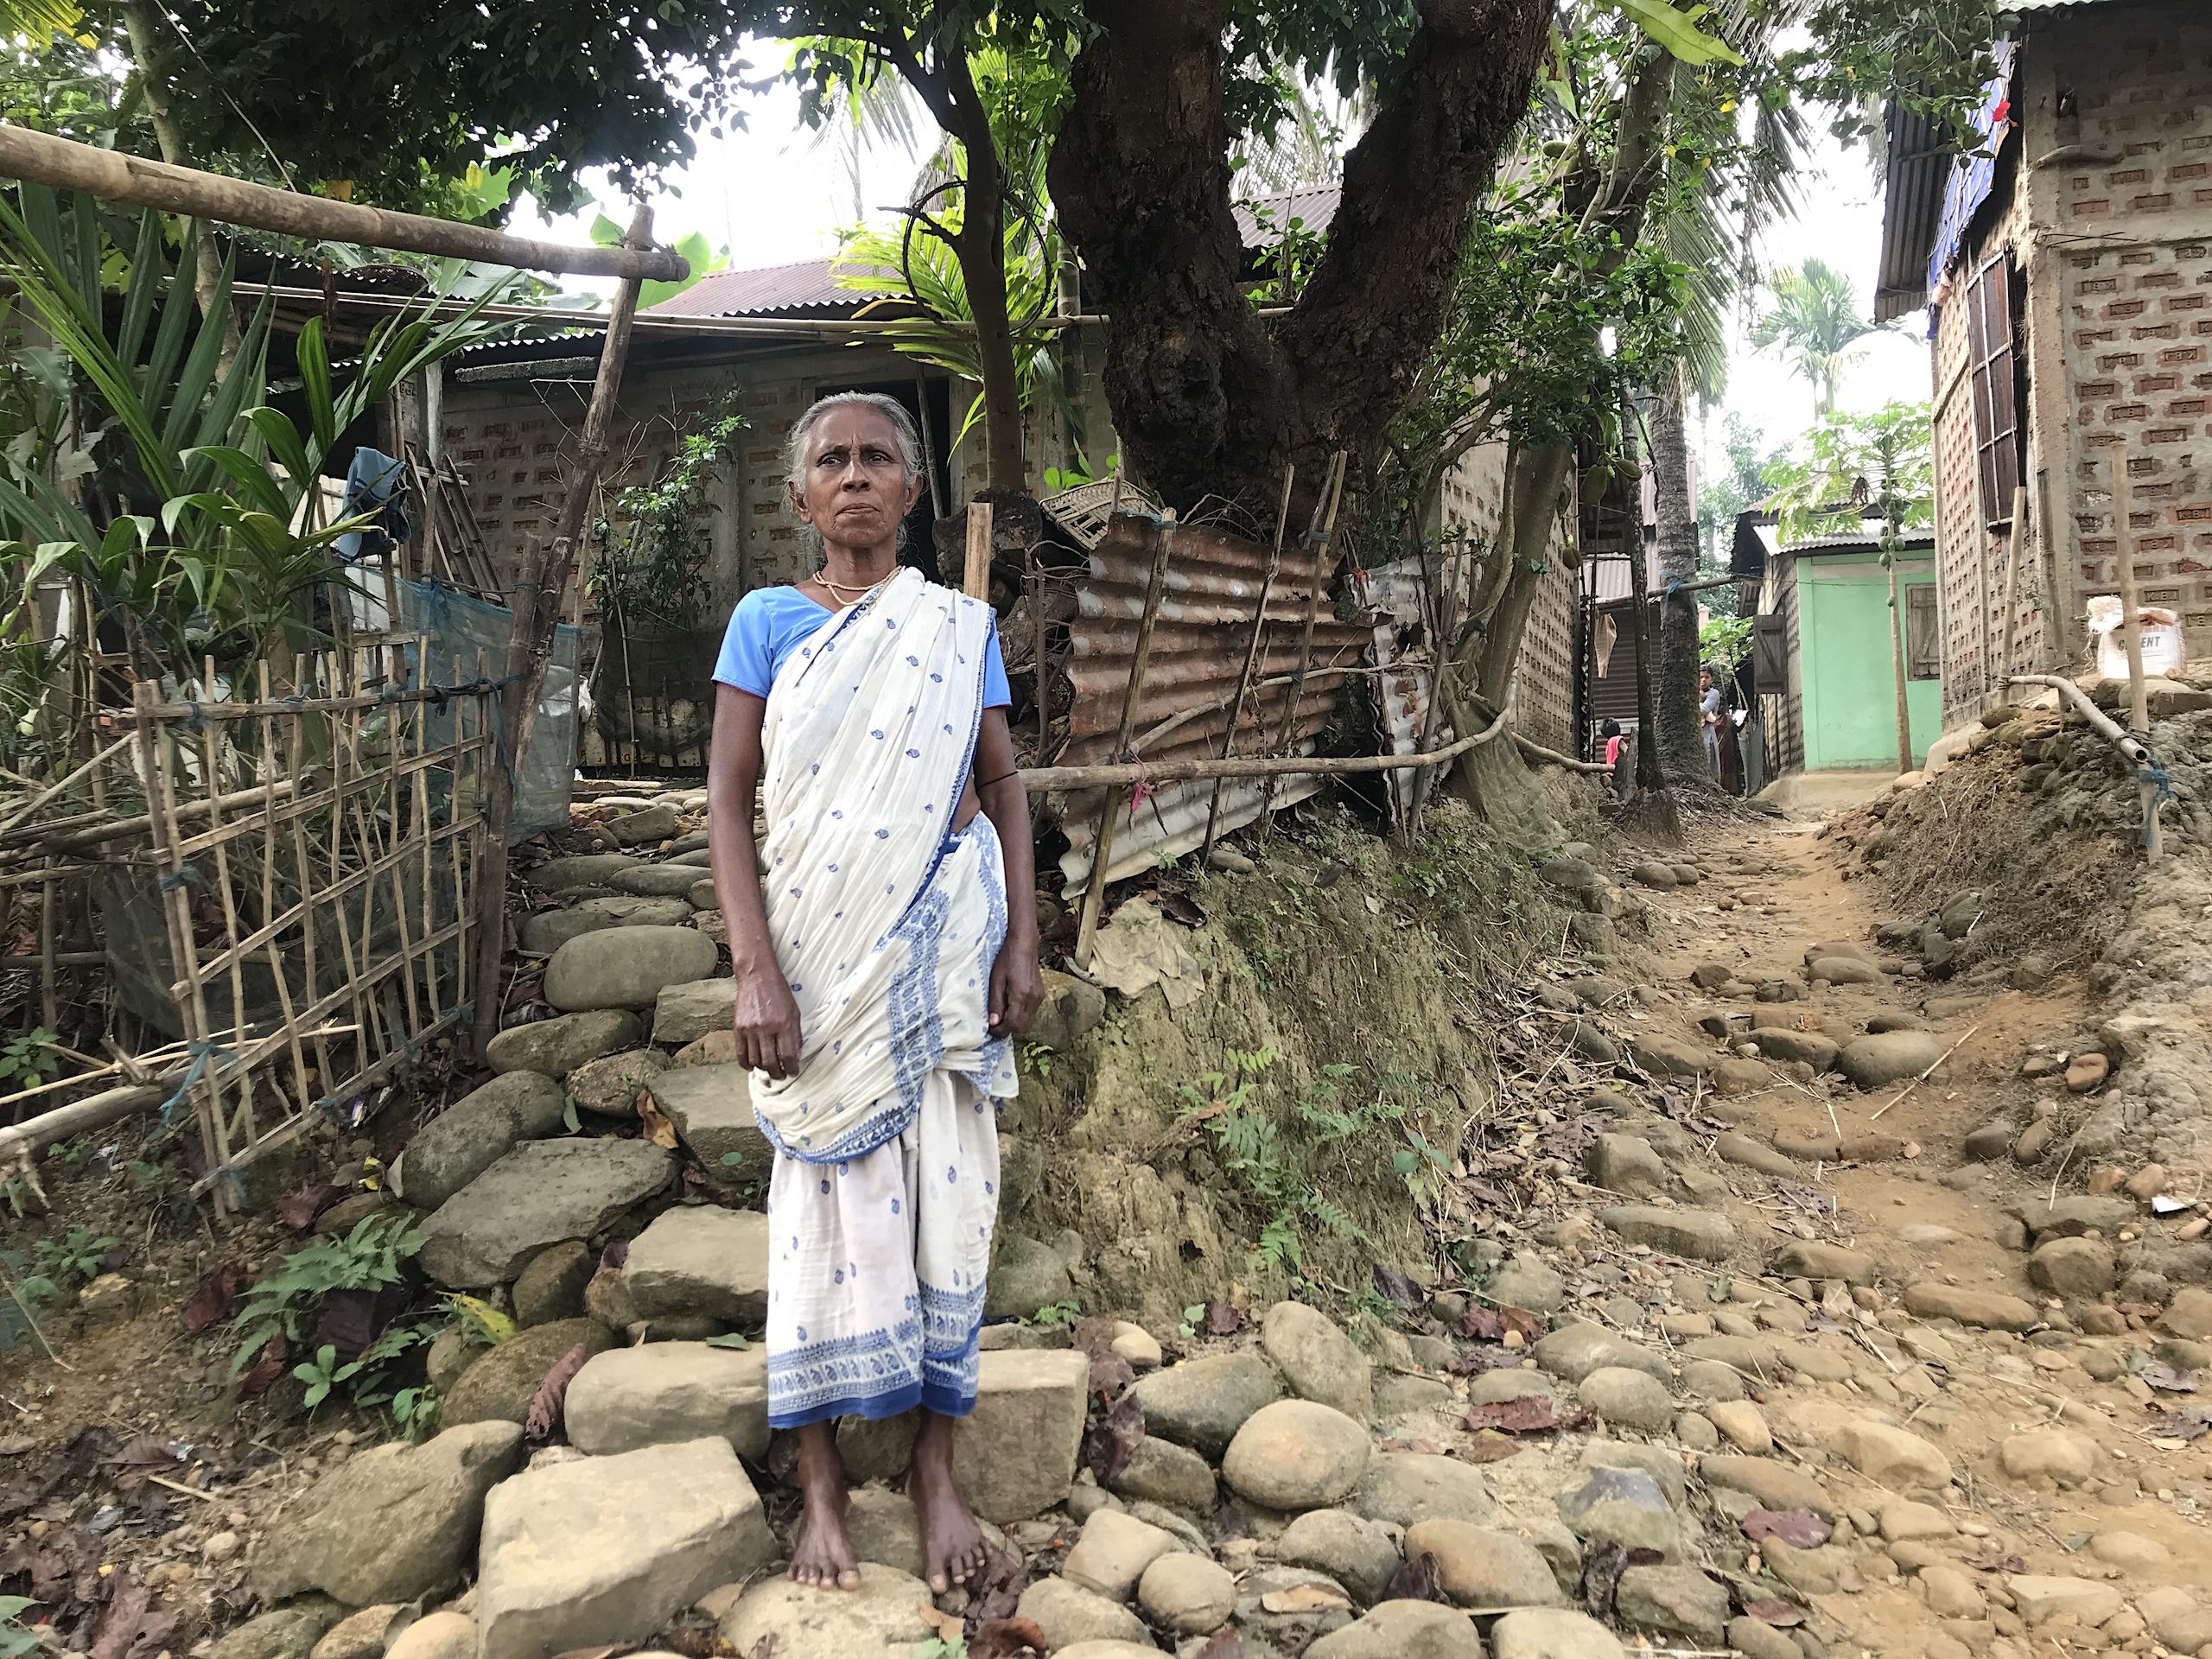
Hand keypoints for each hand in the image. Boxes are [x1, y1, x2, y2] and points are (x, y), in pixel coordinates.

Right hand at [732, 964, 802, 1078]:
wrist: (757, 976)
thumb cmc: (779, 993)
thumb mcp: (794, 1011)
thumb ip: (796, 1034)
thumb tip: (796, 1056)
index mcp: (784, 1024)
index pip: (788, 1055)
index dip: (792, 1068)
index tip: (793, 1072)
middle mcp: (766, 1028)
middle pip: (771, 1062)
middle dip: (778, 1073)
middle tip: (781, 1075)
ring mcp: (750, 1029)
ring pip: (755, 1061)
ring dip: (763, 1070)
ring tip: (769, 1070)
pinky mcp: (738, 1028)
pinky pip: (740, 1054)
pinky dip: (746, 1064)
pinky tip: (752, 1066)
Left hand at [989, 948, 1043, 1036]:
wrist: (1023, 944)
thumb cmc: (1007, 959)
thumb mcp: (996, 981)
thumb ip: (996, 1003)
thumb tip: (993, 1023)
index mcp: (1021, 995)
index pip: (1013, 1024)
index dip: (1001, 1031)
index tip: (991, 1030)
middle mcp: (1033, 998)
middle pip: (1022, 1026)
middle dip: (1008, 1029)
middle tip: (995, 1024)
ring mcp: (1039, 997)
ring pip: (1028, 1021)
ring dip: (1015, 1023)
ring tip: (1002, 1016)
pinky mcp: (1040, 994)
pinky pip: (1031, 1013)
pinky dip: (1021, 1015)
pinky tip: (1011, 1007)